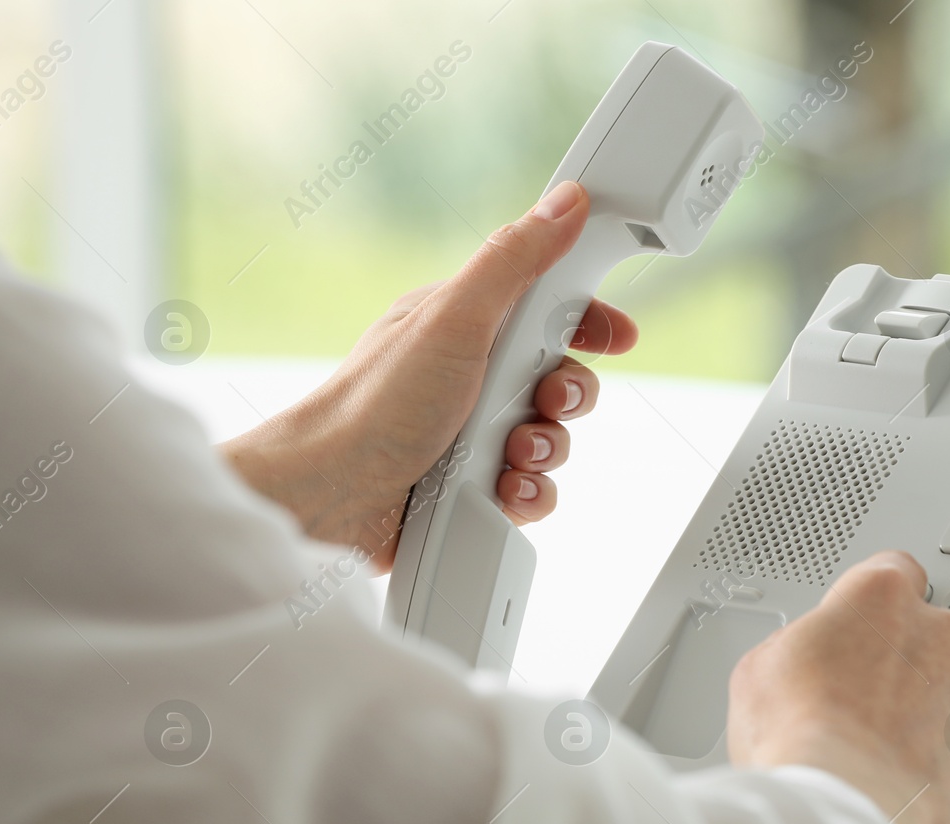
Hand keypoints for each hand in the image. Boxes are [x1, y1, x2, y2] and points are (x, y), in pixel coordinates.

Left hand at [221, 181, 637, 569]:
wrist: (330, 495)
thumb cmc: (376, 402)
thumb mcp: (455, 318)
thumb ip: (515, 260)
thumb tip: (566, 202)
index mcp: (467, 325)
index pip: (547, 310)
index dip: (588, 322)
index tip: (618, 337)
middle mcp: (471, 377)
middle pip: (560, 379)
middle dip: (566, 397)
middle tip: (542, 401)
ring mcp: (472, 435)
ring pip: (551, 439)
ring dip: (544, 450)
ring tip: (509, 454)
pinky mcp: (473, 488)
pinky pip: (533, 490)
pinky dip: (528, 493)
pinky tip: (503, 491)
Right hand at [726, 551, 949, 823]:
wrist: (837, 808)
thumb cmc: (797, 735)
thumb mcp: (760, 665)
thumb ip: (798, 644)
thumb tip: (802, 661)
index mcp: (883, 598)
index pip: (892, 571)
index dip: (868, 601)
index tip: (855, 621)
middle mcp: (938, 638)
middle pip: (925, 633)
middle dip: (896, 658)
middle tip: (851, 693)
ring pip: (945, 694)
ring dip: (913, 714)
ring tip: (865, 747)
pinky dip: (928, 766)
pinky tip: (888, 780)